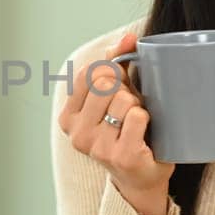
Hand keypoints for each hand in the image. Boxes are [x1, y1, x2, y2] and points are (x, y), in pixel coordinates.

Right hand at [58, 32, 175, 214]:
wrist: (141, 177)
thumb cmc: (126, 131)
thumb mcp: (115, 96)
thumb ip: (116, 64)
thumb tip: (129, 36)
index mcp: (68, 117)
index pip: (88, 74)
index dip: (110, 70)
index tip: (122, 80)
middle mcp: (77, 134)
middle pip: (105, 83)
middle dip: (124, 89)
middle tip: (130, 108)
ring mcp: (97, 147)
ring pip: (123, 99)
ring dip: (138, 106)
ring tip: (137, 123)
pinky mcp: (121, 156)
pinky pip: (138, 116)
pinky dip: (147, 120)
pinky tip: (145, 134)